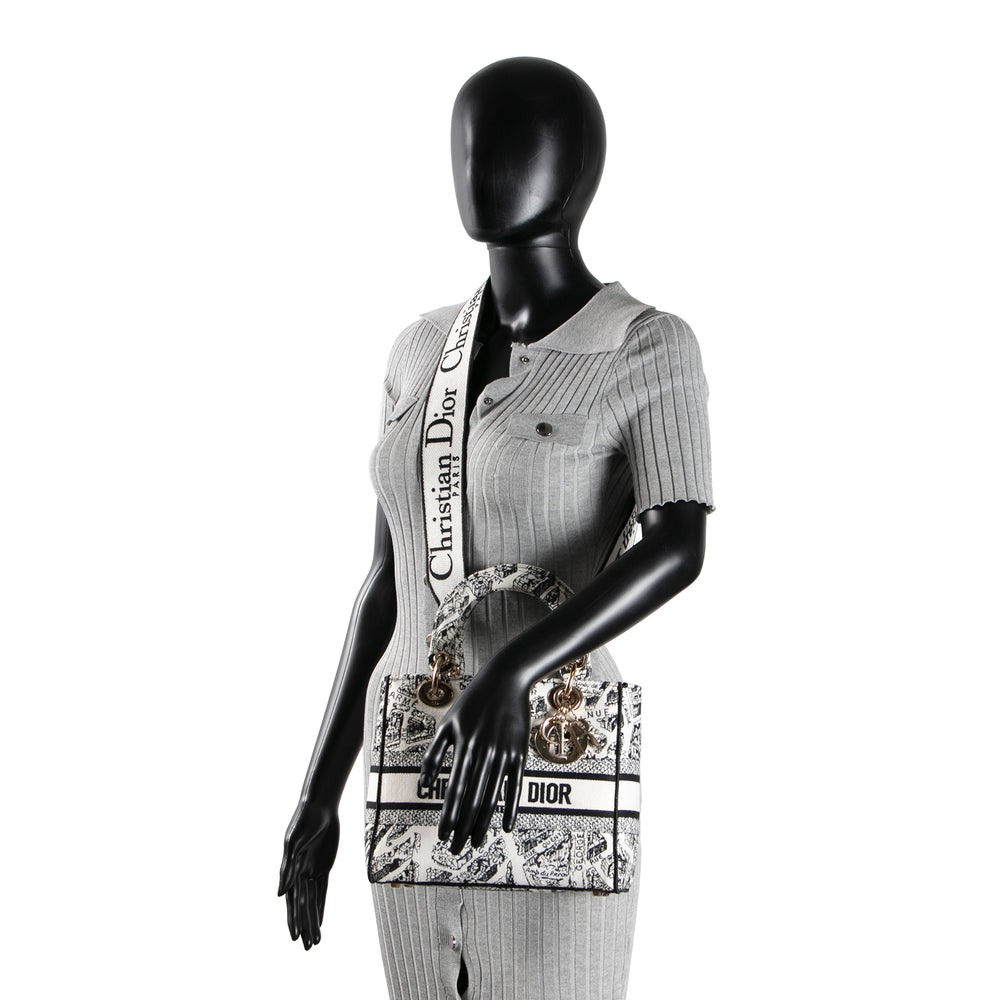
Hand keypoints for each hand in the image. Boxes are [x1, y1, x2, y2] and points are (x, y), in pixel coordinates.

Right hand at [277, 800, 339, 949]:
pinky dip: (321, 906)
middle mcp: (299, 874)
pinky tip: (320, 920)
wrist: (320, 806)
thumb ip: (288, 869)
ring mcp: (311, 870)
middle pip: (303, 906)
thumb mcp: (294, 843)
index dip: (294, 919)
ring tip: (315, 941)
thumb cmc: (303, 821)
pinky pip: (323, 890)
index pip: (293, 901)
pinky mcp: (324, 866)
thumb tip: (280, 895)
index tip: (295, 937)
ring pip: (313, 901)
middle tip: (308, 947)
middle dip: (305, 926)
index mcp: (290, 871)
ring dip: (313, 920)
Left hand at [418, 666, 530, 853]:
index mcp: (464, 745)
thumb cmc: (473, 702)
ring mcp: (504, 753)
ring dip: (483, 823)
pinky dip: (511, 807)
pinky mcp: (519, 753)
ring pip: (492, 796)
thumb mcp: (448, 724)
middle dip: (463, 827)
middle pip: (473, 798)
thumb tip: (423, 785)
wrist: (506, 680)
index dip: (448, 814)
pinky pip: (515, 786)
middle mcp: (484, 752)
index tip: (442, 835)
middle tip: (456, 849)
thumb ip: (434, 754)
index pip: (454, 788)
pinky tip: (506, 826)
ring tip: (475, 843)